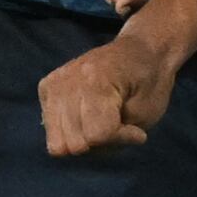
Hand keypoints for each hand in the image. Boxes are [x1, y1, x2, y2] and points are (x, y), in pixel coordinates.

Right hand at [39, 31, 177, 155]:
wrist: (141, 49)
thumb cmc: (150, 81)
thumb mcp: (147, 112)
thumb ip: (117, 137)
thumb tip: (86, 147)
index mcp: (96, 80)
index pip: (97, 135)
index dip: (121, 138)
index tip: (136, 129)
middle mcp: (68, 80)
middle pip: (74, 144)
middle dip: (99, 143)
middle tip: (118, 124)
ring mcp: (54, 82)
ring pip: (57, 143)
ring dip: (83, 139)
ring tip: (101, 121)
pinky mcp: (47, 87)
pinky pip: (51, 130)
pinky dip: (70, 130)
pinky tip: (87, 115)